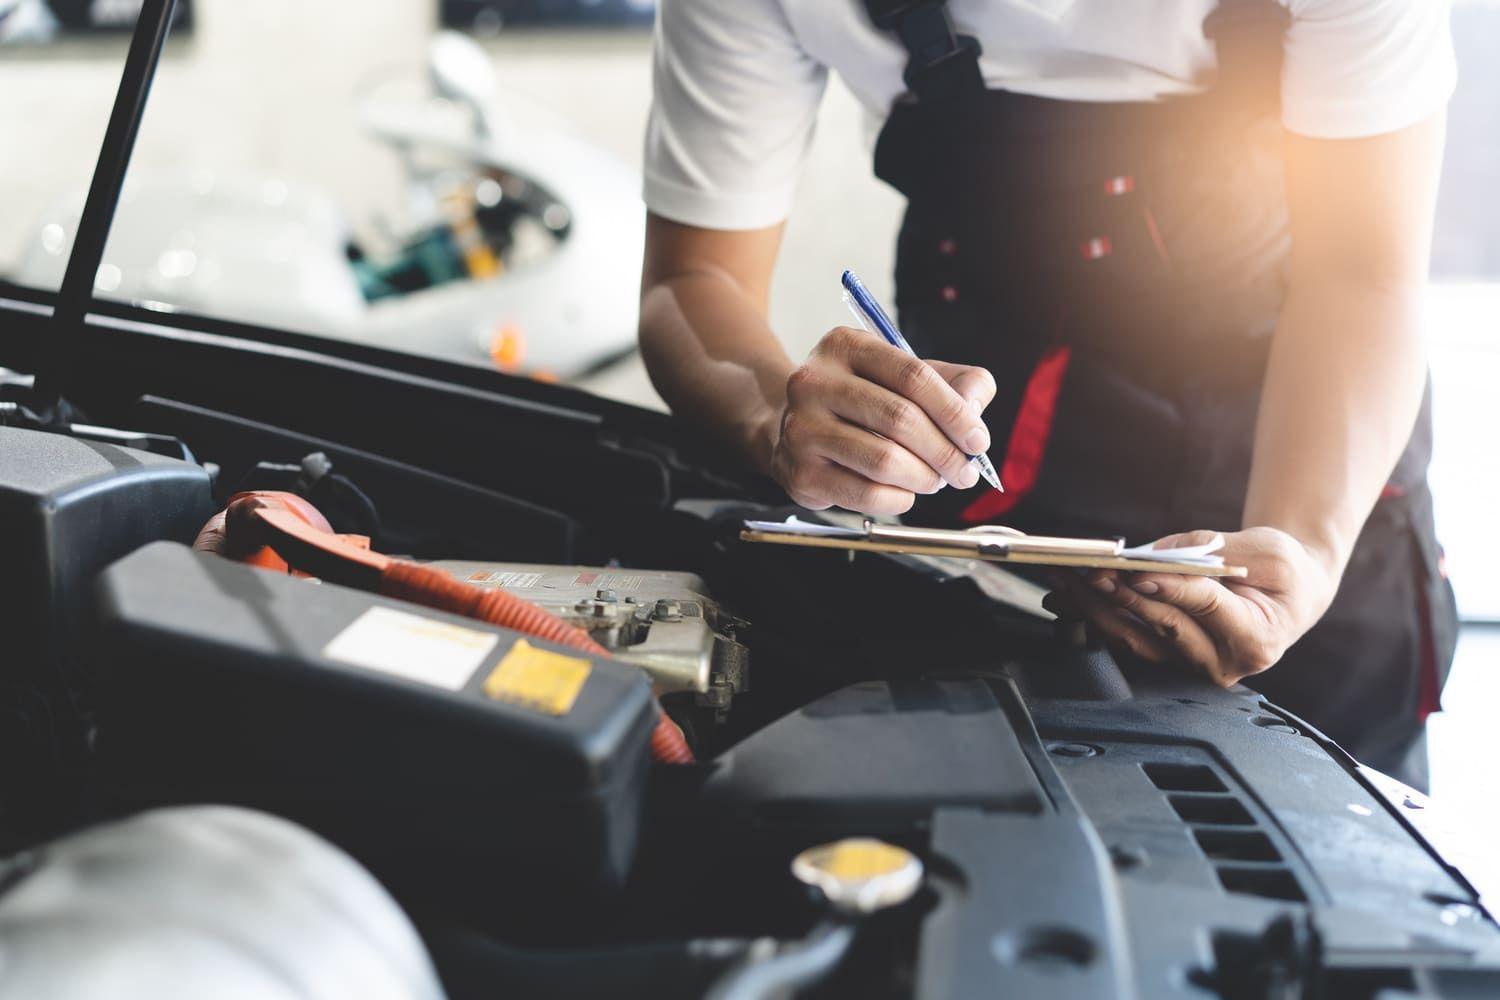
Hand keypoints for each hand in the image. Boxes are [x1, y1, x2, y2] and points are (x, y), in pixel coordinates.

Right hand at [769, 326, 996, 514]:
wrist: (796, 430)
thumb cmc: (863, 402)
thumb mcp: (906, 376)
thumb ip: (956, 382)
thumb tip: (975, 410)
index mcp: (845, 345)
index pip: (913, 376)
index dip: (954, 411)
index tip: (977, 440)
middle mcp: (814, 382)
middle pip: (900, 419)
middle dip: (944, 451)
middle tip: (965, 471)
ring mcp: (802, 429)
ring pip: (884, 461)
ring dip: (924, 478)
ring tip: (936, 481)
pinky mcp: (800, 473)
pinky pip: (866, 494)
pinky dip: (899, 499)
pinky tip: (905, 492)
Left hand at [1047, 528, 1340, 686]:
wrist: (1289, 594)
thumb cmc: (1281, 571)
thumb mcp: (1266, 552)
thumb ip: (1213, 552)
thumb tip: (1152, 554)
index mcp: (1255, 639)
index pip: (1204, 608)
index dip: (1169, 588)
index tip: (1137, 572)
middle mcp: (1220, 662)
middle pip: (1160, 625)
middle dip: (1120, 595)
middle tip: (1088, 570)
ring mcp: (1190, 666)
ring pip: (1133, 638)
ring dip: (1093, 608)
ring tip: (1063, 579)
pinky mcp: (1167, 657)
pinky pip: (1125, 637)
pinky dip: (1093, 615)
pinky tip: (1066, 595)